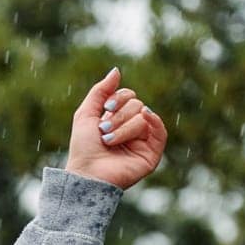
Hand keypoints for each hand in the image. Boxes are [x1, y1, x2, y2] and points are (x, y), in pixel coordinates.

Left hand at [64, 66, 166, 189]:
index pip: (129, 96)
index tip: (106, 107)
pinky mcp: (151, 154)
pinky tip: (145, 119)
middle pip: (137, 105)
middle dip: (119, 115)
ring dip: (124, 127)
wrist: (88, 173)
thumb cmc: (83, 148)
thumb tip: (116, 71)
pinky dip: (154, 122)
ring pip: (144, 117)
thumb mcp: (86, 113)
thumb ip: (100, 91)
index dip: (119, 98)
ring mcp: (143, 141)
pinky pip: (160, 131)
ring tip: (110, 141)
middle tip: (104, 130)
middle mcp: (132, 129)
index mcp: (118, 119)